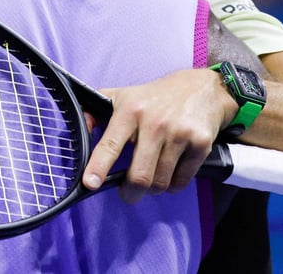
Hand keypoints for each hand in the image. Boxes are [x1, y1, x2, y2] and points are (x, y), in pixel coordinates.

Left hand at [82, 69, 232, 203]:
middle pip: (139, 176)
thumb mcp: (123, 95)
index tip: (90, 184)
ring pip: (160, 182)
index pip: (111, 143)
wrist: (203, 88)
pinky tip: (170, 172)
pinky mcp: (200, 144)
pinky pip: (181, 181)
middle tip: (128, 193)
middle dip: (130, 193)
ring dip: (153, 189)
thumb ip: (97, 111)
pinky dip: (173, 185)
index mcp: (130, 110)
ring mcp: (179, 134)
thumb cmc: (156, 96)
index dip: (99, 166)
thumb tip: (79, 129)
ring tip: (151, 178)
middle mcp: (154, 122)